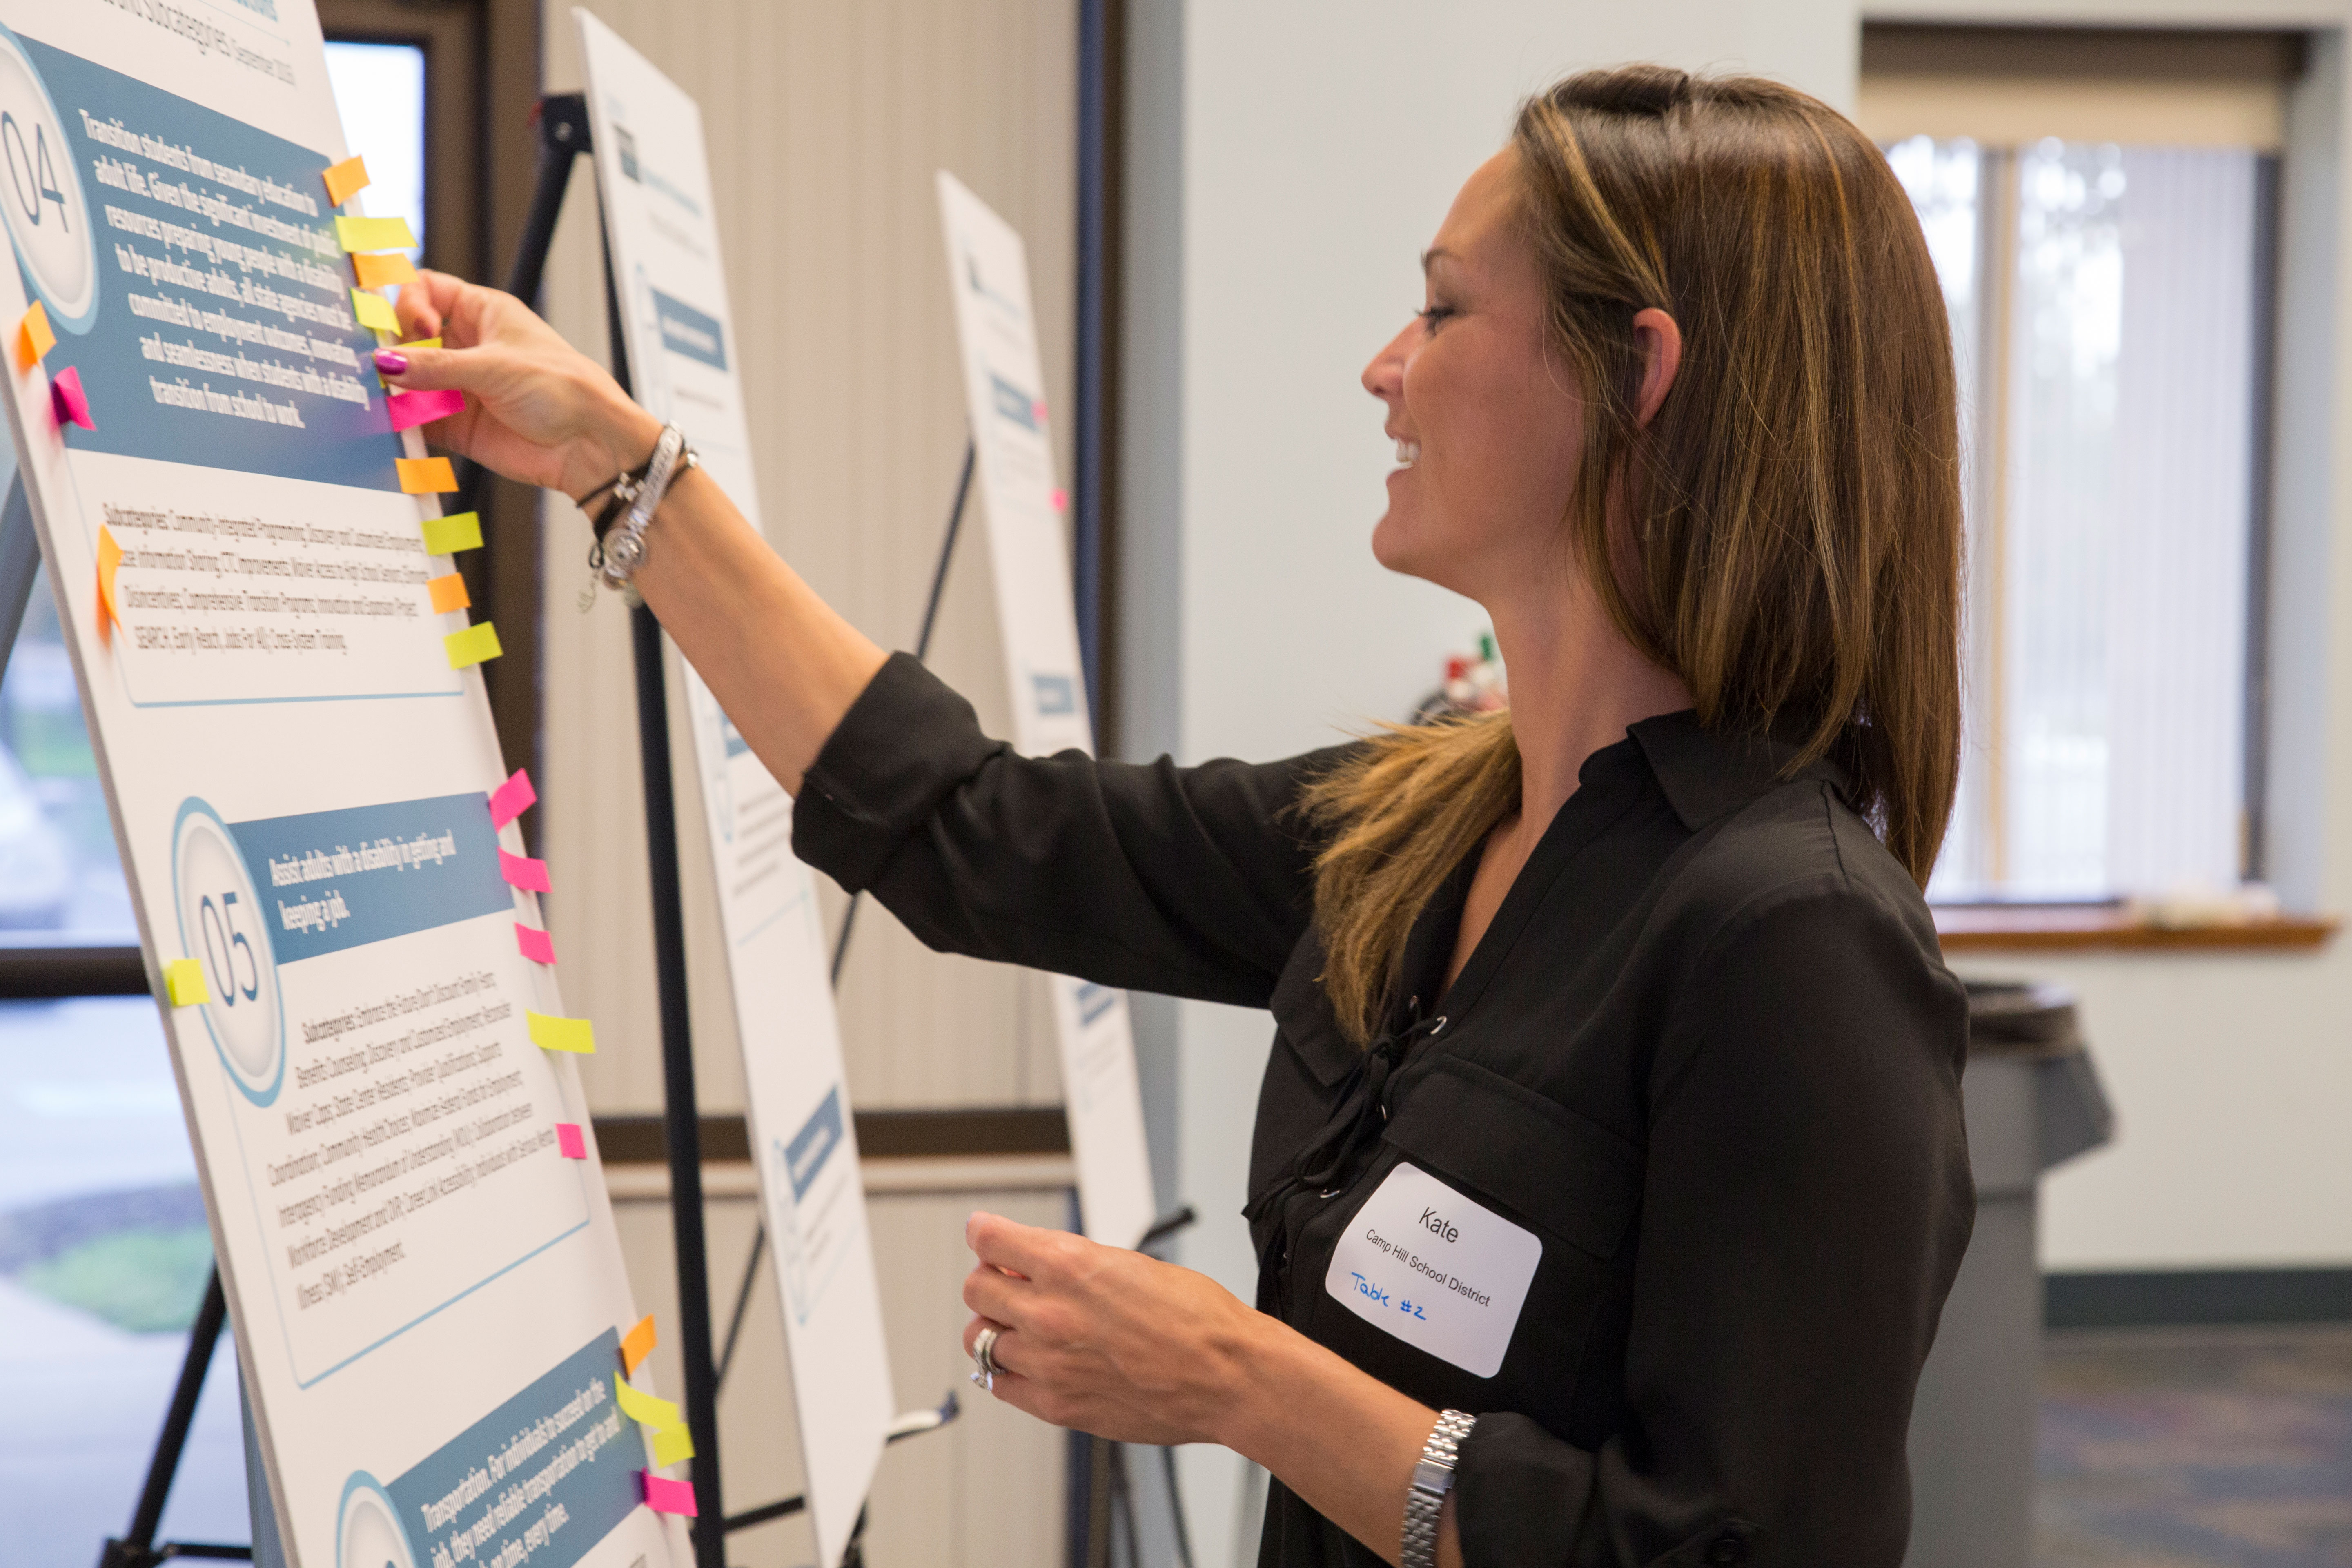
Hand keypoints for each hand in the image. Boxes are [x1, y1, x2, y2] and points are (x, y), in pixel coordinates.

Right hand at [380, 270, 662, 501]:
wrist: (591, 445)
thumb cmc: (565, 390)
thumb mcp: (497, 367)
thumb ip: (437, 367)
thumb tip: (386, 363)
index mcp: (482, 313)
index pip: (425, 289)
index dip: (409, 303)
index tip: (418, 329)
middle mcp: (465, 347)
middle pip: (406, 336)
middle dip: (391, 349)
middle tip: (385, 367)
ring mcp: (457, 385)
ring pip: (405, 378)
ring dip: (391, 387)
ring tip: (385, 396)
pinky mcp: (454, 424)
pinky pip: (415, 419)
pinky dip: (400, 422)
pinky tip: (394, 424)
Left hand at [959, 1212, 1268, 1445]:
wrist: (1227, 1376)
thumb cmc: (1197, 1318)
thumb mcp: (1131, 1264)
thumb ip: (1074, 1263)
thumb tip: (1034, 1263)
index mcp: (1068, 1265)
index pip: (989, 1239)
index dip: (984, 1233)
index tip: (984, 1235)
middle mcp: (1049, 1312)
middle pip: (976, 1289)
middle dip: (991, 1279)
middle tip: (1010, 1283)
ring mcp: (1047, 1363)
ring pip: (979, 1338)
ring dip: (996, 1327)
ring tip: (1023, 1327)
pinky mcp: (1055, 1404)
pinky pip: (999, 1385)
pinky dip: (1006, 1370)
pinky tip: (1028, 1362)